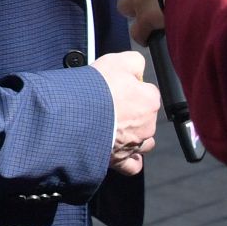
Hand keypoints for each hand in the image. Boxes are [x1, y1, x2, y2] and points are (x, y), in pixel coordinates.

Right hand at [93, 51, 159, 174]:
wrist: (76, 115)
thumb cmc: (97, 88)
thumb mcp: (117, 60)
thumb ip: (134, 62)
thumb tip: (138, 68)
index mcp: (150, 101)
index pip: (148, 92)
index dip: (133, 88)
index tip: (118, 87)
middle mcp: (148, 125)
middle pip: (146, 117)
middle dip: (133, 113)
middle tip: (111, 106)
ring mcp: (135, 144)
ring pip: (143, 142)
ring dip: (134, 136)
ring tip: (115, 129)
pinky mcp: (120, 160)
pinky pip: (132, 165)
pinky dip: (130, 160)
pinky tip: (122, 152)